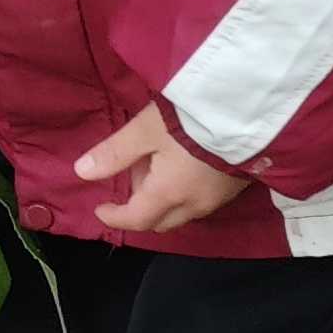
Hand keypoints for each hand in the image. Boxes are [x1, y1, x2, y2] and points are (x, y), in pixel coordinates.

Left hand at [77, 104, 250, 233]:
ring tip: (158, 162)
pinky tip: (184, 165)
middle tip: (133, 173)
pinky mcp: (235, 188)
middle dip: (139, 207)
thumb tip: (81, 172)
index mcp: (169, 194)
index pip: (136, 220)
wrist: (250, 110)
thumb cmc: (191, 119)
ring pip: (181, 213)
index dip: (114, 217)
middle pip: (160, 221)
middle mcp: (194, 205)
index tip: (101, 208)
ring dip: (162, 200)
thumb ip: (115, 153)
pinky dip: (184, 194)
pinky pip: (201, 202)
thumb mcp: (146, 130)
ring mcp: (218, 199)